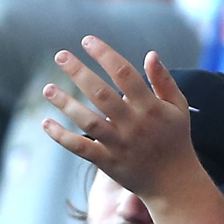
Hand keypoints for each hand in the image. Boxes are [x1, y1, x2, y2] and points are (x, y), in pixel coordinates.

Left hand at [41, 36, 201, 199]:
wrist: (175, 183)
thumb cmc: (175, 138)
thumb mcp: (178, 107)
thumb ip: (164, 80)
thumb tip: (150, 54)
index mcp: (151, 107)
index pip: (125, 74)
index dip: (104, 54)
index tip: (87, 40)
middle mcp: (134, 124)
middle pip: (101, 94)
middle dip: (79, 72)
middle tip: (60, 55)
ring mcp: (120, 145)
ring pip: (87, 121)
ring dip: (66, 103)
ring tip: (48, 88)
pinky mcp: (108, 163)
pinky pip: (81, 148)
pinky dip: (62, 137)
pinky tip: (46, 122)